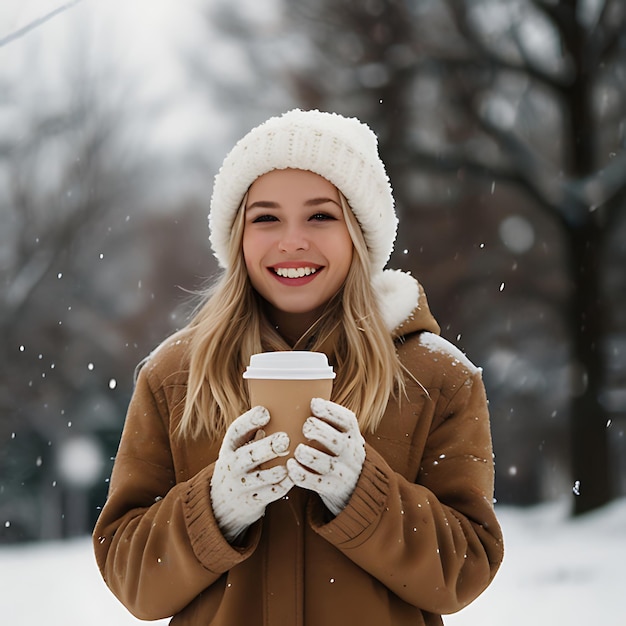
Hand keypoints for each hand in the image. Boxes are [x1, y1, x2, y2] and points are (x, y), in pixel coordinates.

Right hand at [210, 406, 292, 541]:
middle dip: (267, 447)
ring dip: (279, 468)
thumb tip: (284, 401)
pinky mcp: (252, 501)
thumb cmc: (240, 464)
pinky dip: (284, 485)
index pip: (236, 431)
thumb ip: (254, 430)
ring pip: (261, 477)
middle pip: (248, 455)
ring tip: (292, 459)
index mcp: (230, 446)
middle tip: (285, 439)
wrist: (222, 503)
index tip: (266, 412)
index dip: (250, 421)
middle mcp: (233, 465)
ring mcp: (241, 485)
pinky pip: (271, 493)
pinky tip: (294, 475)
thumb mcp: (238, 446)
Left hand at [287, 398, 365, 515]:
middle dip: (317, 430)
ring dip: (306, 453)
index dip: (330, 410)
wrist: (357, 487)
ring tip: (298, 449)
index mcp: (353, 434)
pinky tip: (290, 465)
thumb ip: (328, 419)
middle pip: (335, 440)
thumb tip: (297, 393)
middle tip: (305, 427)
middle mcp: (351, 452)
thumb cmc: (339, 451)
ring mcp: (342, 472)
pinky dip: (298, 473)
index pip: (347, 420)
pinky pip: (312, 481)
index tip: (313, 404)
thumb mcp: (343, 434)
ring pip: (323, 462)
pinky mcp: (330, 488)